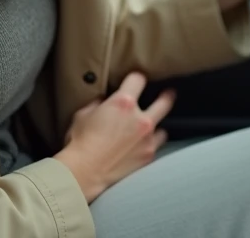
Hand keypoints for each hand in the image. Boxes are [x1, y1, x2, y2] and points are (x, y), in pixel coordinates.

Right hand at [53, 72, 173, 201]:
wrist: (84, 171)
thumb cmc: (80, 142)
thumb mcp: (83, 115)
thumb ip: (99, 105)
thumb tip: (104, 103)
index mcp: (123, 103)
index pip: (138, 79)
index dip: (136, 78)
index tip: (136, 80)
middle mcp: (140, 118)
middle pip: (165, 101)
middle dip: (167, 96)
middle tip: (169, 94)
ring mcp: (147, 138)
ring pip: (163, 128)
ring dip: (156, 127)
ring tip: (151, 129)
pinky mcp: (148, 155)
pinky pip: (156, 146)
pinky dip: (151, 145)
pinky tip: (144, 146)